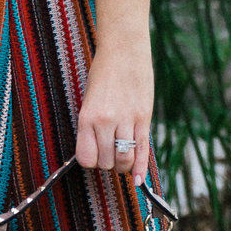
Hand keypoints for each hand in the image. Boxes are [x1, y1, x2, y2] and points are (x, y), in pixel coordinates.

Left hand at [75, 40, 153, 189]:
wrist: (124, 50)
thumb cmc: (103, 74)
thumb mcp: (89, 100)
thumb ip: (92, 126)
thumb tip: (98, 153)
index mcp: (87, 116)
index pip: (86, 158)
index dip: (90, 162)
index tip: (94, 157)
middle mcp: (106, 121)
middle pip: (106, 161)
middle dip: (107, 164)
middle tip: (110, 155)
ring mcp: (127, 120)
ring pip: (125, 159)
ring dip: (123, 166)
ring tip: (123, 161)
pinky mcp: (144, 118)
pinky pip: (143, 150)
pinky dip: (141, 168)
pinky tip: (139, 180)